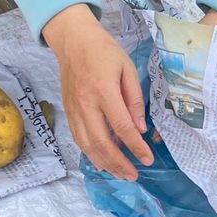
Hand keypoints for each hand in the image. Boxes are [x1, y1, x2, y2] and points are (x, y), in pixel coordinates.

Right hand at [43, 4, 152, 181]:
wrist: (73, 41)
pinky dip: (90, 153)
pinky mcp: (68, 112)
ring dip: (104, 163)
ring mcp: (74, 110)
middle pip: (102, 142)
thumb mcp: (127, 69)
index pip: (122, 127)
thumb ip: (134, 100)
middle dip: (119, 163)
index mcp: (103, 91)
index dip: (136, 147)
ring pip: (87, 145)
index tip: (148, 159)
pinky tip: (102, 161)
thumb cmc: (104, 51)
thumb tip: (140, 129)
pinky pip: (78, 138)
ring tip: (119, 174)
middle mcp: (86, 104)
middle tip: (133, 176)